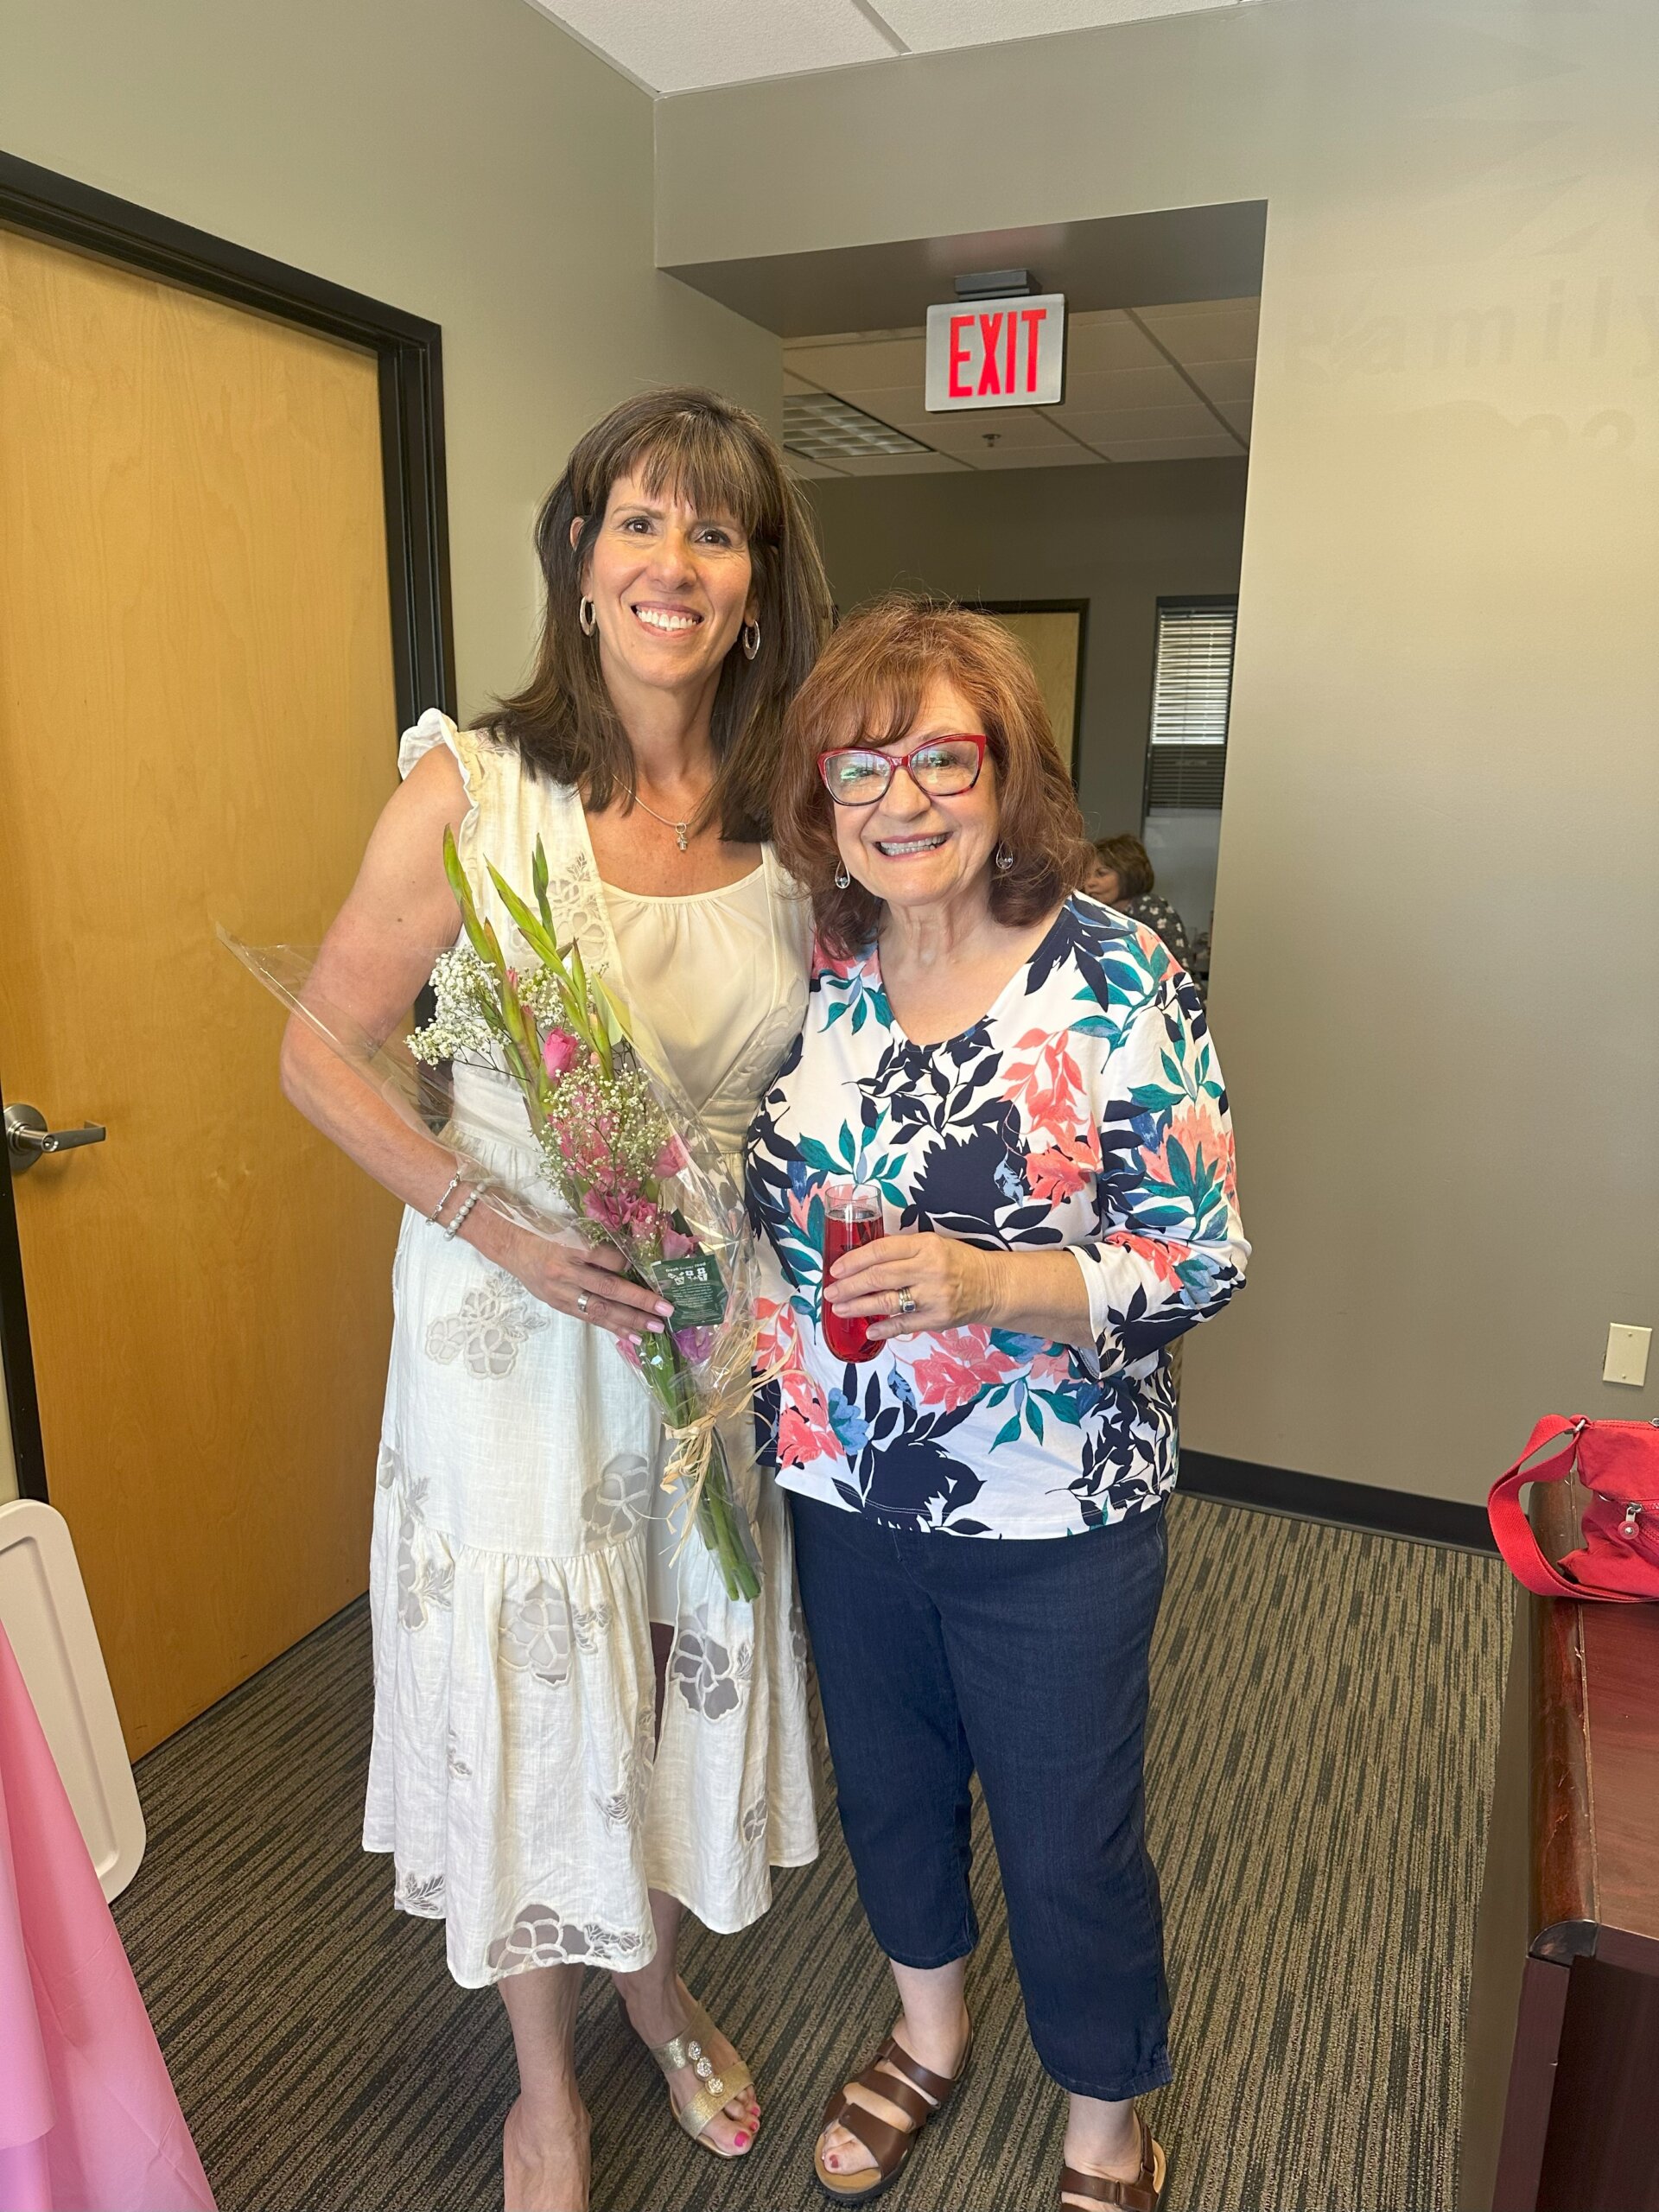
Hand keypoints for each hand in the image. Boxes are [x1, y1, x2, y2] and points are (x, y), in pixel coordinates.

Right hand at [497, 1219, 672, 1340]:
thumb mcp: (571, 1228)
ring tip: (654, 1328)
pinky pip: (589, 1318)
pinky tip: (631, 1335)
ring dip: (630, 1320)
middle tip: (665, 1309)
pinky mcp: (559, 1304)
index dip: (630, 1265)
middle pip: (608, 1288)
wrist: (512, 1246)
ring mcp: (562, 1291)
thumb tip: (631, 1259)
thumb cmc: (546, 1232)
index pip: (607, 1258)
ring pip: (600, 1309)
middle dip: (640, 1301)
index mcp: (571, 1246)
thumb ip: (598, 1242)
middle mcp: (567, 1271)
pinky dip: (612, 1327)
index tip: (650, 1271)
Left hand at [824, 1231, 1003, 1341]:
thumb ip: (902, 1251)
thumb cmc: (957, 1261)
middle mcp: (929, 1270)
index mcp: (925, 1245)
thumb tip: (862, 1260)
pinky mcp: (938, 1319)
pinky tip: (868, 1331)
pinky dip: (883, 1329)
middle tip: (830, 1292)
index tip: (836, 1269)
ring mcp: (933, 1297)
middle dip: (849, 1286)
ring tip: (839, 1309)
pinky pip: (904, 1325)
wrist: (992, 1285)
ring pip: (887, 1303)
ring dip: (858, 1307)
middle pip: (879, 1278)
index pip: (881, 1251)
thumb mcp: (932, 1244)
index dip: (854, 1261)